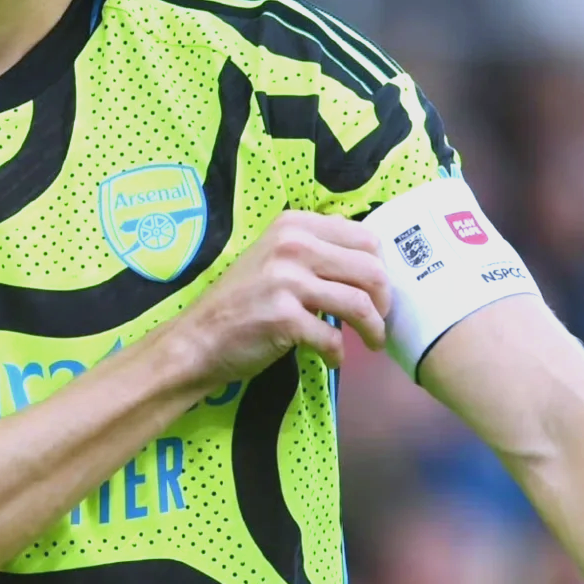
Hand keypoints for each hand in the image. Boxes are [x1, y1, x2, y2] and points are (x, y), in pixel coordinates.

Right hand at [165, 212, 391, 389]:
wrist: (198, 338)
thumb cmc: (241, 299)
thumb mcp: (275, 257)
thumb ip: (315, 249)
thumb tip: (370, 260)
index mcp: (294, 224)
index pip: (365, 237)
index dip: (382, 267)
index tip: (376, 291)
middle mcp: (292, 245)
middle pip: (371, 269)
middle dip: (384, 301)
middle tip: (378, 320)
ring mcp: (287, 280)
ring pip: (360, 304)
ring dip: (373, 330)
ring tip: (370, 342)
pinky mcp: (284, 318)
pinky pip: (333, 338)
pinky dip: (339, 354)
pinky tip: (332, 359)